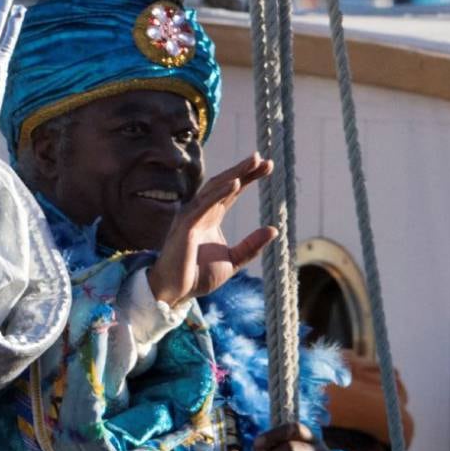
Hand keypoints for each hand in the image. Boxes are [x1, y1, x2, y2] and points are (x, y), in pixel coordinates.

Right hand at [147, 153, 276, 304]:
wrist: (175, 292)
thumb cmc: (198, 277)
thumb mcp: (233, 260)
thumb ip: (251, 246)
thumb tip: (274, 229)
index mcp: (210, 219)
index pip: (231, 192)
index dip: (248, 178)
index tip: (267, 166)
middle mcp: (200, 213)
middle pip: (223, 184)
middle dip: (243, 170)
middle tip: (263, 158)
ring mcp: (191, 218)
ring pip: (214, 189)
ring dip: (234, 174)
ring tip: (253, 162)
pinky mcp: (185, 226)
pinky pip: (204, 205)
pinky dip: (220, 192)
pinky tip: (236, 183)